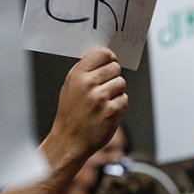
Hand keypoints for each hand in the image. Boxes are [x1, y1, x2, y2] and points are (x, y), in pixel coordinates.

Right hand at [43, 48, 127, 171]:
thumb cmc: (71, 113)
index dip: (109, 58)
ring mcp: (101, 98)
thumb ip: (86, 71)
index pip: (103, 53)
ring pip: (121, 83)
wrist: (69, 141)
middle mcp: (89, 84)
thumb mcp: (70, 86)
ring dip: (116, 92)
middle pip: (115, 68)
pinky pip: (124, 99)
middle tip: (104, 88)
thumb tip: (106, 58)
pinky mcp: (112, 112)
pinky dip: (119, 105)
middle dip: (112, 77)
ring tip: (103, 102)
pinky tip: (106, 112)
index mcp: (77, 75)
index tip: (109, 64)